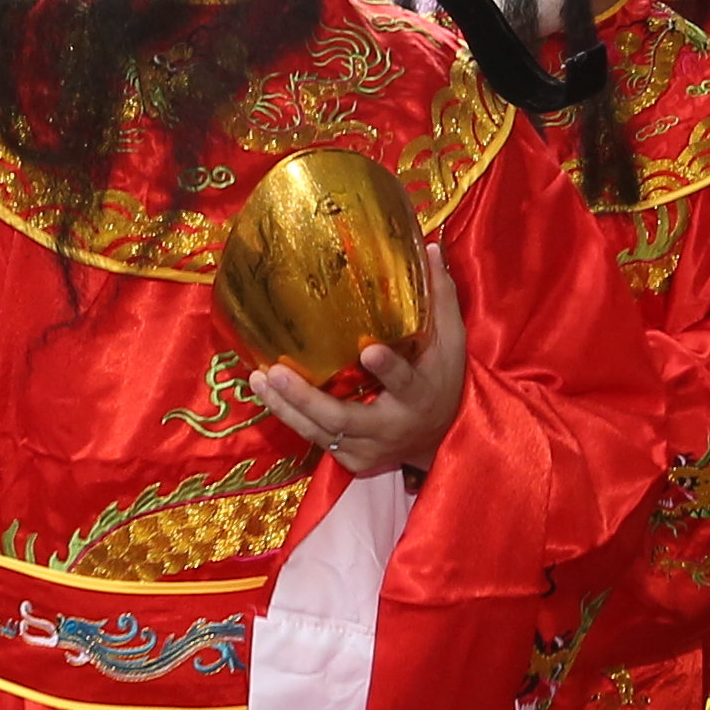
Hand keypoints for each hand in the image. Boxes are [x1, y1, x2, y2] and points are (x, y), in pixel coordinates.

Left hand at [249, 244, 466, 478]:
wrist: (440, 440)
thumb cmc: (443, 381)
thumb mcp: (450, 343)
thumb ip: (441, 299)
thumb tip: (432, 248)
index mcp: (420, 396)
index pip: (404, 383)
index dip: (388, 370)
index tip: (368, 350)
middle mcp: (391, 428)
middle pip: (343, 419)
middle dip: (306, 398)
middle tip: (276, 372)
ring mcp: (368, 448)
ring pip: (320, 432)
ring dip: (285, 408)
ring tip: (259, 378)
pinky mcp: (351, 460)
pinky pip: (315, 438)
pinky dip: (289, 416)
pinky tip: (267, 393)